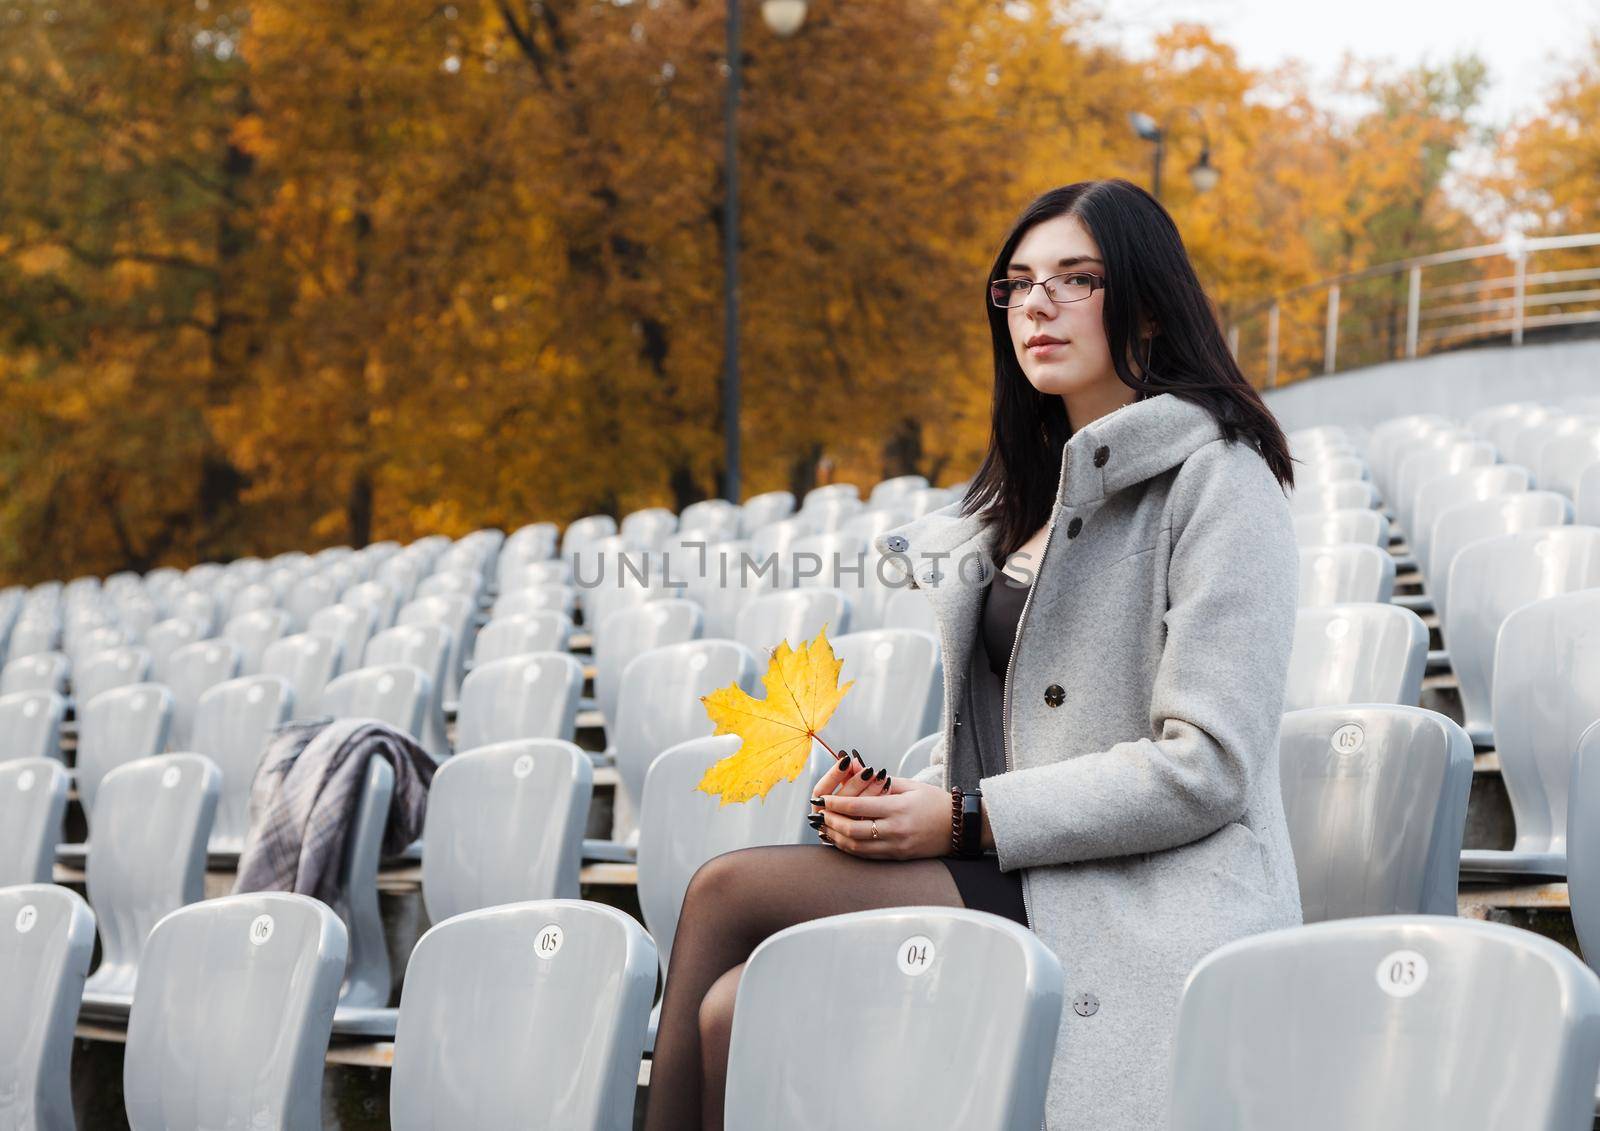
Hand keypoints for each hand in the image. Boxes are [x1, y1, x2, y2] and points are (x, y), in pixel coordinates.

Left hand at [808, 748, 950, 858]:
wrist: (961, 827)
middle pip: (852, 830)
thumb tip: (854, 766)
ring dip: (836, 838)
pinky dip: (850, 848)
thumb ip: (880, 780)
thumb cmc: (935, 802)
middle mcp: (895, 830)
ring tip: (824, 828)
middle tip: (818, 814)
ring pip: (857, 847)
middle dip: (831, 822)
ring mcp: (896, 846)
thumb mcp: (910, 785)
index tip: (821, 799)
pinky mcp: (898, 856)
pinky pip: (868, 855)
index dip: (836, 803)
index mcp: (898, 808)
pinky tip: (841, 840)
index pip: (858, 806)